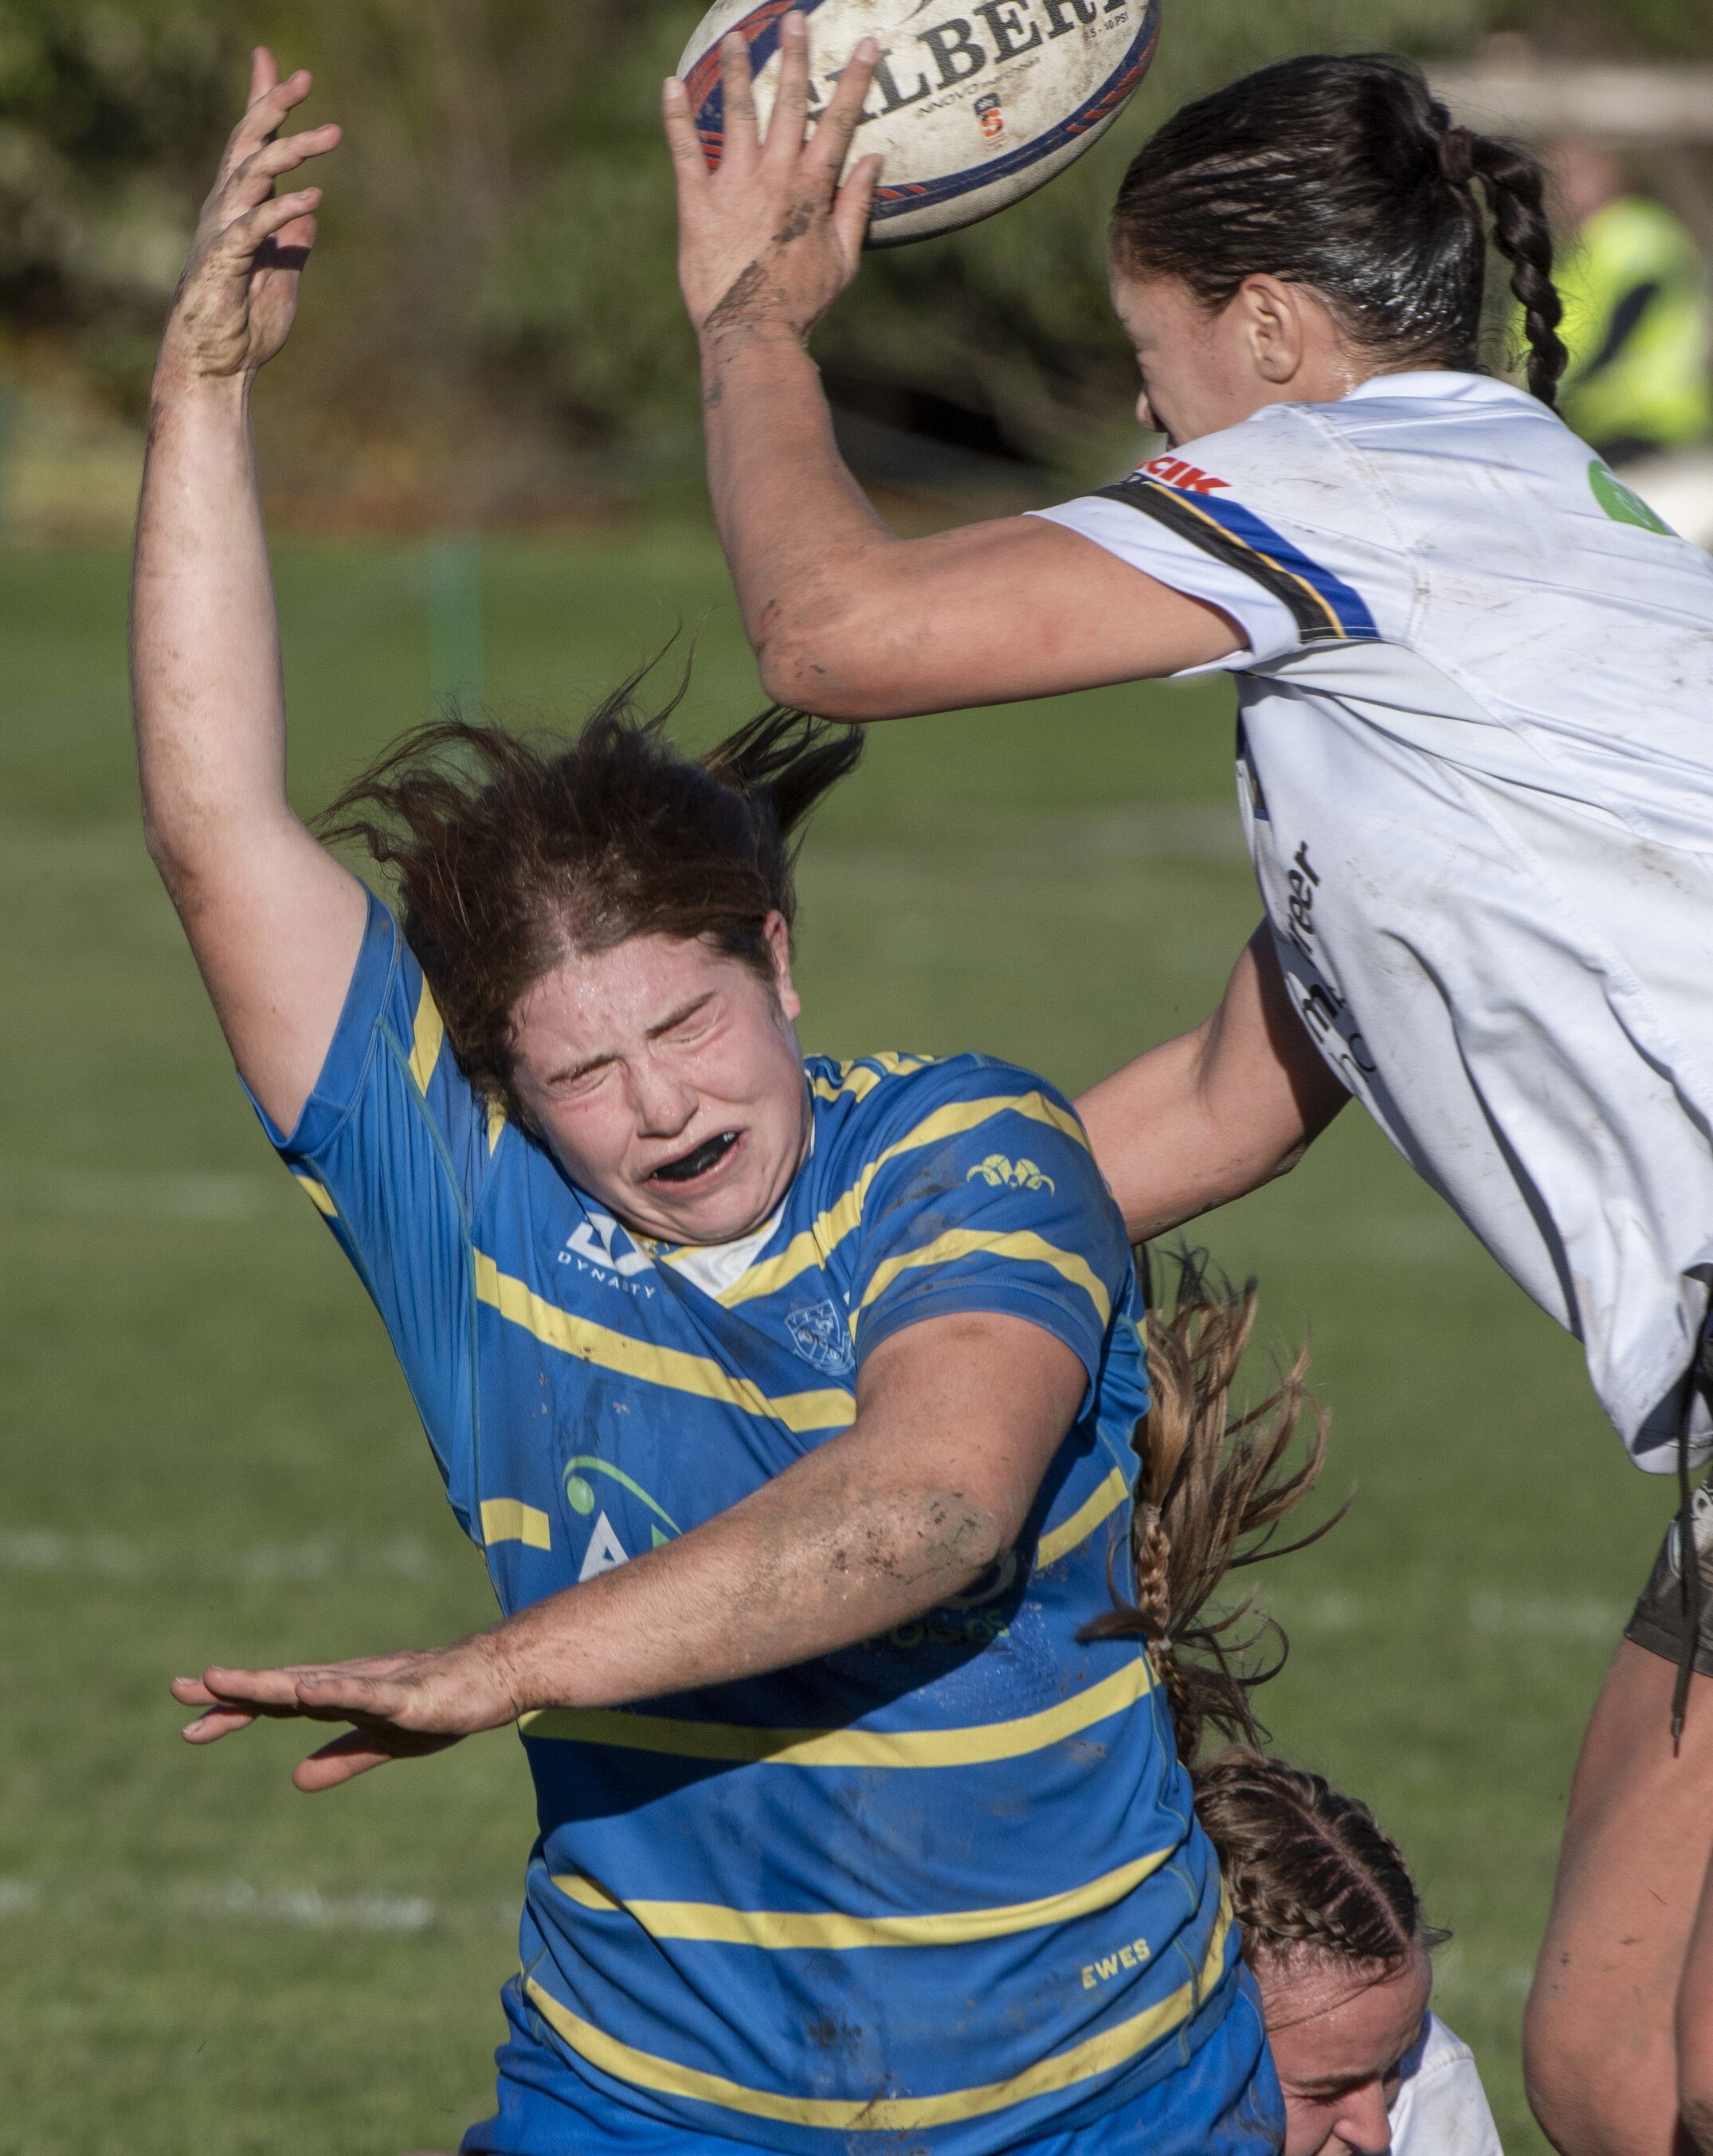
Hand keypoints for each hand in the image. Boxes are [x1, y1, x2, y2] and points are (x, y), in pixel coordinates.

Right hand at [158, 47, 340, 389]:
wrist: (216, 368)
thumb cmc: (244, 326)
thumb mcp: (281, 277)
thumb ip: (292, 243)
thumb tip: (309, 216)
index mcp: (239, 209)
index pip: (252, 146)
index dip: (262, 104)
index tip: (275, 64)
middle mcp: (225, 209)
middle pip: (248, 144)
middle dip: (273, 106)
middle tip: (303, 78)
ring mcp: (221, 231)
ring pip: (253, 174)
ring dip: (292, 152)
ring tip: (331, 135)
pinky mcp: (223, 259)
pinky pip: (256, 225)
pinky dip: (284, 210)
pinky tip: (315, 198)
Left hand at [170, 1633, 519, 1792]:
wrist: (497, 1678)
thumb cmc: (443, 1704)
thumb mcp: (385, 1742)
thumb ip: (342, 1758)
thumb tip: (296, 1780)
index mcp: (340, 1694)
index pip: (277, 1701)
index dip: (233, 1710)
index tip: (189, 1724)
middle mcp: (348, 1682)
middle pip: (280, 1687)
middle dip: (229, 1690)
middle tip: (176, 1689)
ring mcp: (374, 1685)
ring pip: (310, 1685)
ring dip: (264, 1683)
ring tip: (220, 1681)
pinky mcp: (406, 1695)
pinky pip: (362, 1693)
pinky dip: (331, 1690)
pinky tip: (304, 1689)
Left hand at [663, 11, 882, 346]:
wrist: (753, 332)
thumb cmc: (802, 303)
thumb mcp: (843, 261)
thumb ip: (857, 207)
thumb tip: (874, 160)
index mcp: (813, 190)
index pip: (839, 123)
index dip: (854, 82)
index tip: (866, 46)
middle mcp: (776, 177)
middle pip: (788, 105)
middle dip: (795, 59)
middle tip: (796, 20)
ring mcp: (735, 186)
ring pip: (738, 115)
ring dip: (738, 72)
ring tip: (737, 37)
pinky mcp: (698, 204)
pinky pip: (686, 151)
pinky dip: (676, 117)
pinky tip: (670, 85)